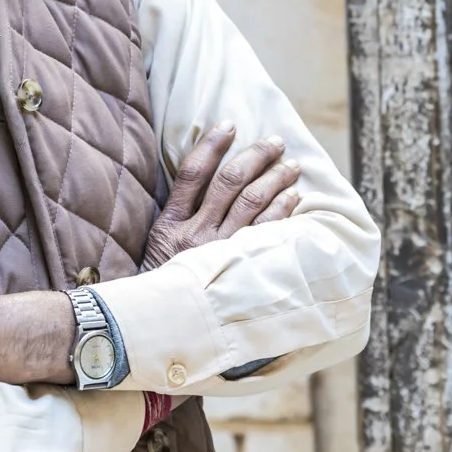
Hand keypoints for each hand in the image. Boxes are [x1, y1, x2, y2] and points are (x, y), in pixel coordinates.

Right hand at [141, 124, 302, 270]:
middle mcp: (195, 235)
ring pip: (252, 203)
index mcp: (169, 224)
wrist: (162, 328)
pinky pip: (267, 233)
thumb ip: (177, 215)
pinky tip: (294, 196)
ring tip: (291, 164)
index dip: (211, 144)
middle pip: (229, 182)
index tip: (230, 124)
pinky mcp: (240, 269)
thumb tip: (205, 176)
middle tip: (275, 141)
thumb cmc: (161, 283)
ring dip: (275, 178)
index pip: (192, 172)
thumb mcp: (157, 246)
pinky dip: (282, 210)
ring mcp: (219, 253)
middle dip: (255, 156)